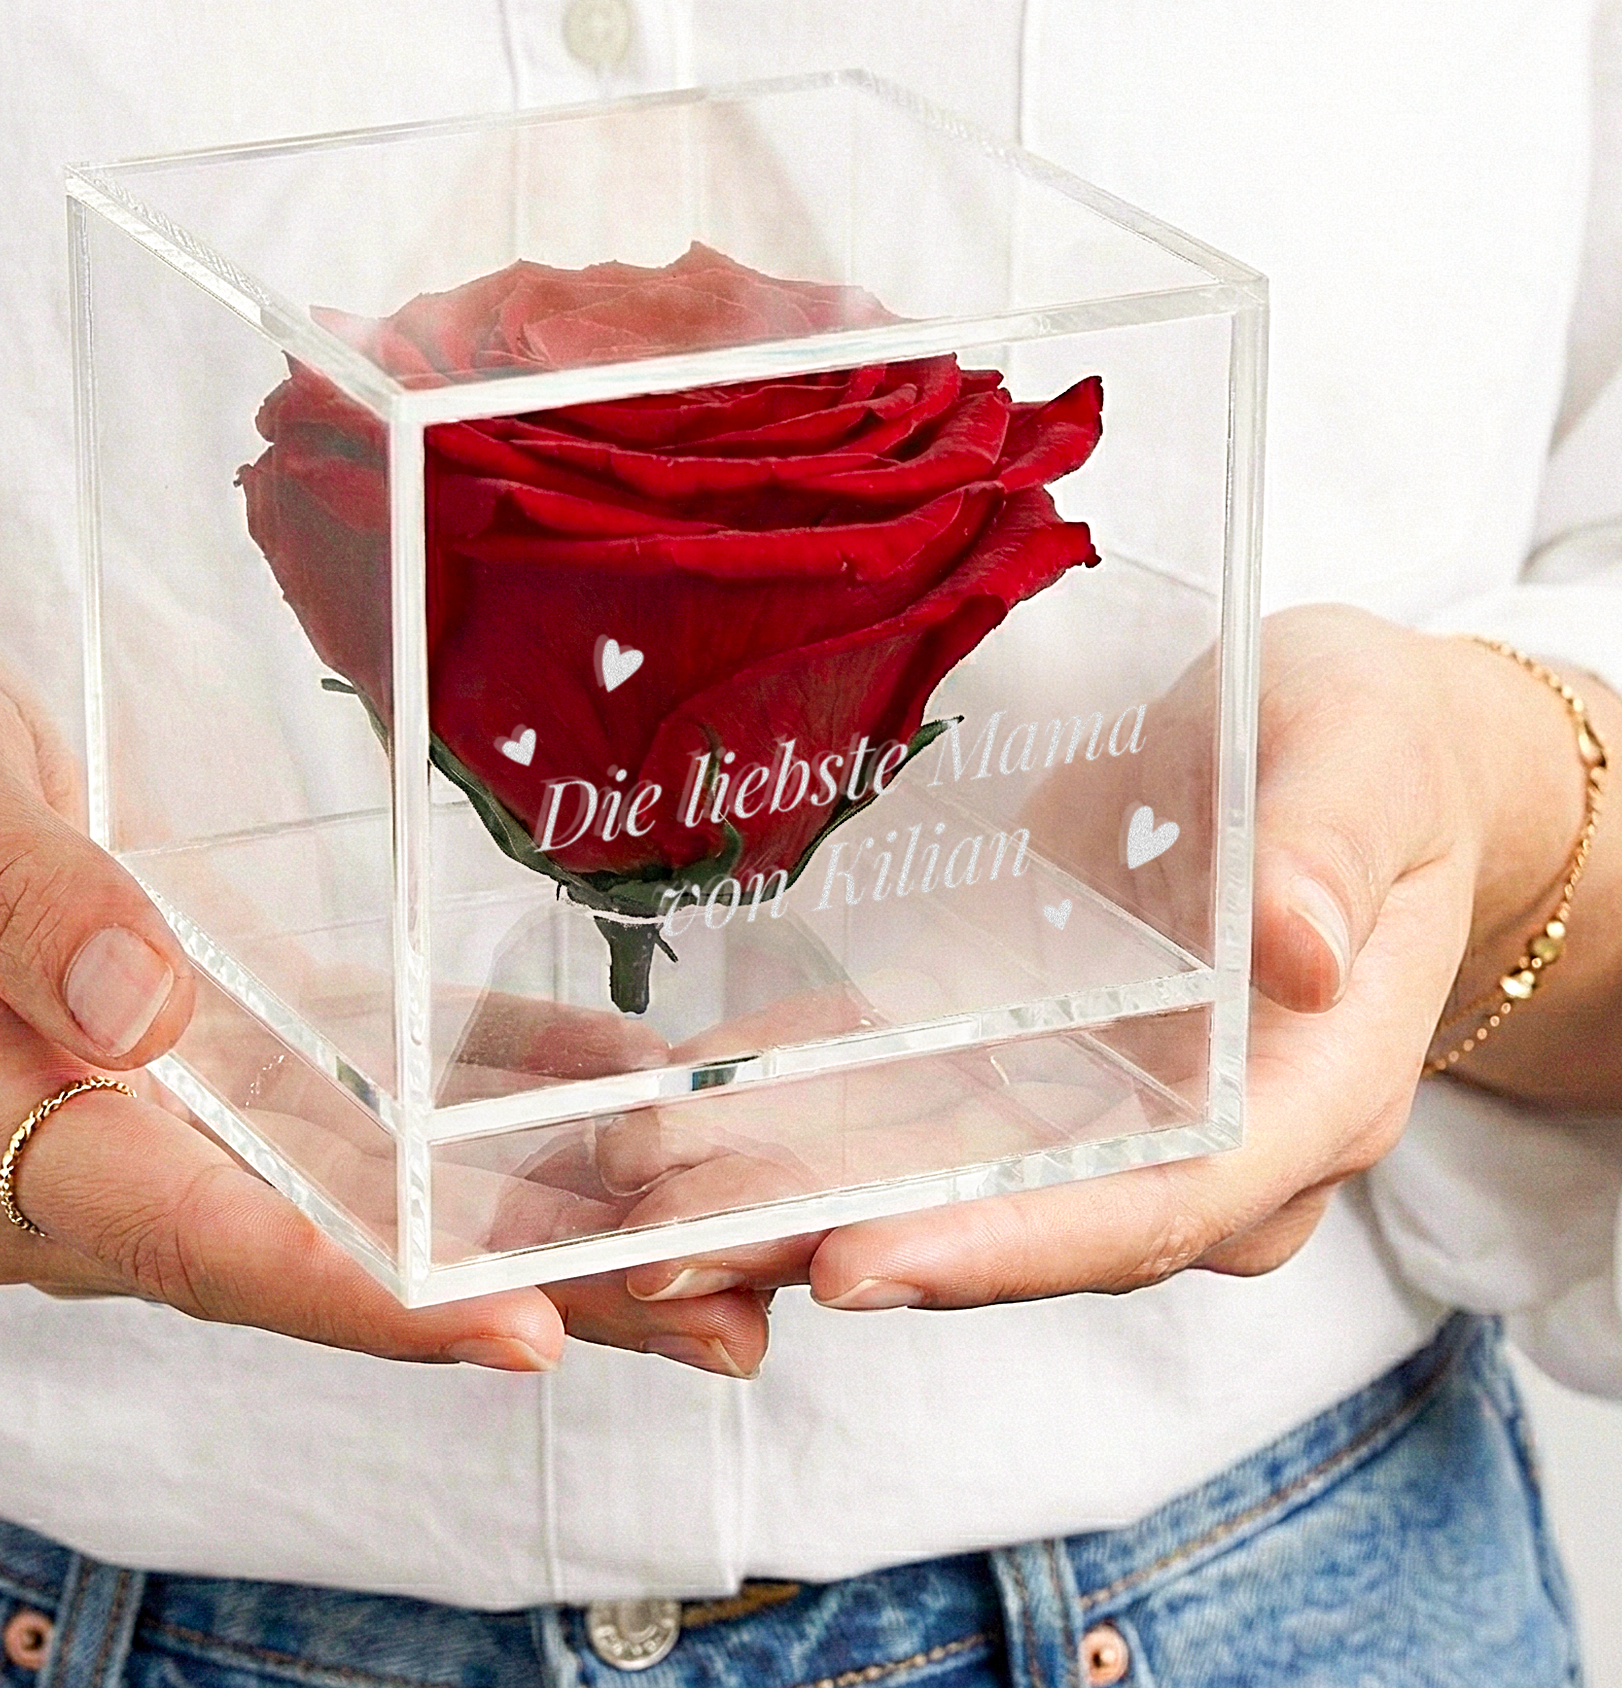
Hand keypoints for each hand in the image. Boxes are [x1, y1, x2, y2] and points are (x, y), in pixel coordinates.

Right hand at [0, 611, 766, 1375]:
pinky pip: (363, 1108)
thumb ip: (2, 886)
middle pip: (305, 1250)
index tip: (505, 1323)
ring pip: (355, 1200)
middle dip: (502, 1286)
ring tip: (721, 1246)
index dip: (347, 1288)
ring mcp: (150, 1130)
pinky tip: (620, 1094)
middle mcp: (74, 1164)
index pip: (178, 1230)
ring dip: (530, 1221)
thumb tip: (135, 1013)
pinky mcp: (211, 1069)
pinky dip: (490, 1108)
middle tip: (709, 1309)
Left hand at [611, 603, 1621, 1311]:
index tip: (852, 1264)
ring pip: (951, 1183)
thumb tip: (1296, 951)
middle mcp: (1202, 1144)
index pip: (1152, 1210)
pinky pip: (922, 1108)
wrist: (1351, 764)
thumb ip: (1327, 852)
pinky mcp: (1045, 1067)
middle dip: (848, 1240)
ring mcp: (1114, 1114)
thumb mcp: (1362, 762)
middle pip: (1020, 1228)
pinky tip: (696, 1098)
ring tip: (646, 1193)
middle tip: (679, 1250)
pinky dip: (815, 1113)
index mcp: (1304, 1100)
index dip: (1002, 1248)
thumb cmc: (1373, 753)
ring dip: (802, 1193)